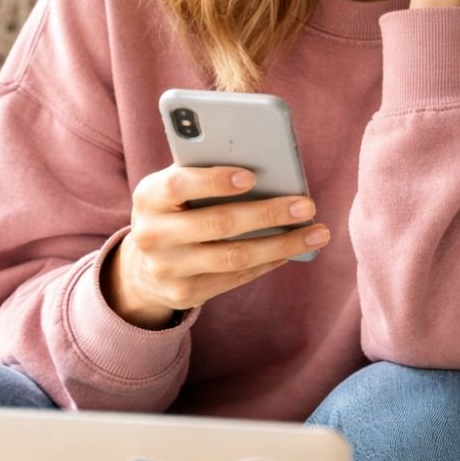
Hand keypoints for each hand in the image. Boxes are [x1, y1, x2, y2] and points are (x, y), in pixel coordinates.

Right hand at [101, 166, 329, 328]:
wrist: (142, 265)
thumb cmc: (174, 209)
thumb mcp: (176, 187)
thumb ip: (206, 172)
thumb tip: (268, 166)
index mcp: (148, 197)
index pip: (178, 185)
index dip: (214, 181)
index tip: (252, 176)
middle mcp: (152, 235)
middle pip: (217, 224)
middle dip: (267, 214)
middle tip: (306, 205)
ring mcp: (168, 269)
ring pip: (234, 257)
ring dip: (281, 244)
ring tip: (317, 233)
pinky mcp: (186, 294)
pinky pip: (236, 277)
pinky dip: (269, 261)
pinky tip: (293, 249)